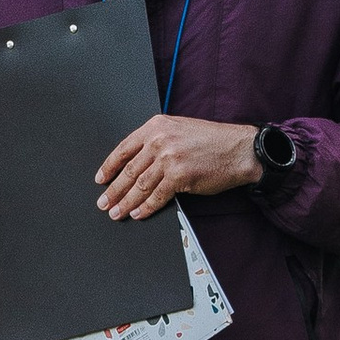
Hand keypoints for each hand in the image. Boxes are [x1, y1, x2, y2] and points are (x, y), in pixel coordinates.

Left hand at [94, 114, 260, 221]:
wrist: (239, 149)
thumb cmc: (213, 140)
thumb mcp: (180, 129)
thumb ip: (158, 140)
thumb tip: (137, 163)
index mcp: (156, 126)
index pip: (124, 149)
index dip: (109, 167)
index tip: (101, 178)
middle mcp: (160, 140)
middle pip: (129, 170)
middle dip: (114, 190)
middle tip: (104, 202)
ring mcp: (169, 159)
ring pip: (139, 185)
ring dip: (126, 202)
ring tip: (117, 212)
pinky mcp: (179, 176)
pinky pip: (157, 196)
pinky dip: (146, 207)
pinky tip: (138, 213)